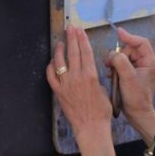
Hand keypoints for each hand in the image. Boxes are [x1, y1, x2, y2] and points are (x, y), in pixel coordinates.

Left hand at [46, 26, 115, 155]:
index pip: (85, 51)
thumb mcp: (103, 89)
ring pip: (60, 62)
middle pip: (73, 52)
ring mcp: (66, 84)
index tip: (80, 30)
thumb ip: (95, 77)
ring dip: (60, 50)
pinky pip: (51, 76)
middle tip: (70, 28)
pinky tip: (52, 62)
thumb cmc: (101, 110)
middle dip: (72, 38)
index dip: (82, 39)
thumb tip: (89, 69)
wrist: (91, 127)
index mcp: (90, 75)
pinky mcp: (58, 92)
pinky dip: (51, 67)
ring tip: (61, 42)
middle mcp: (77, 77)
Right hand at [106, 27, 154, 143]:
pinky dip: (116, 68)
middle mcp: (146, 64)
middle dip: (119, 54)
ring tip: (109, 71)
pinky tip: (111, 75)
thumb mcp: (127, 78)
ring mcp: (140, 69)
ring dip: (115, 61)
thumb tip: (113, 53)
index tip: (118, 33)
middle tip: (109, 63)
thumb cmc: (136, 98)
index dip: (129, 37)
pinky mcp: (133, 75)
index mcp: (150, 62)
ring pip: (125, 57)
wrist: (137, 114)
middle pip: (130, 49)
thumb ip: (120, 61)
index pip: (141, 42)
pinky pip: (123, 64)